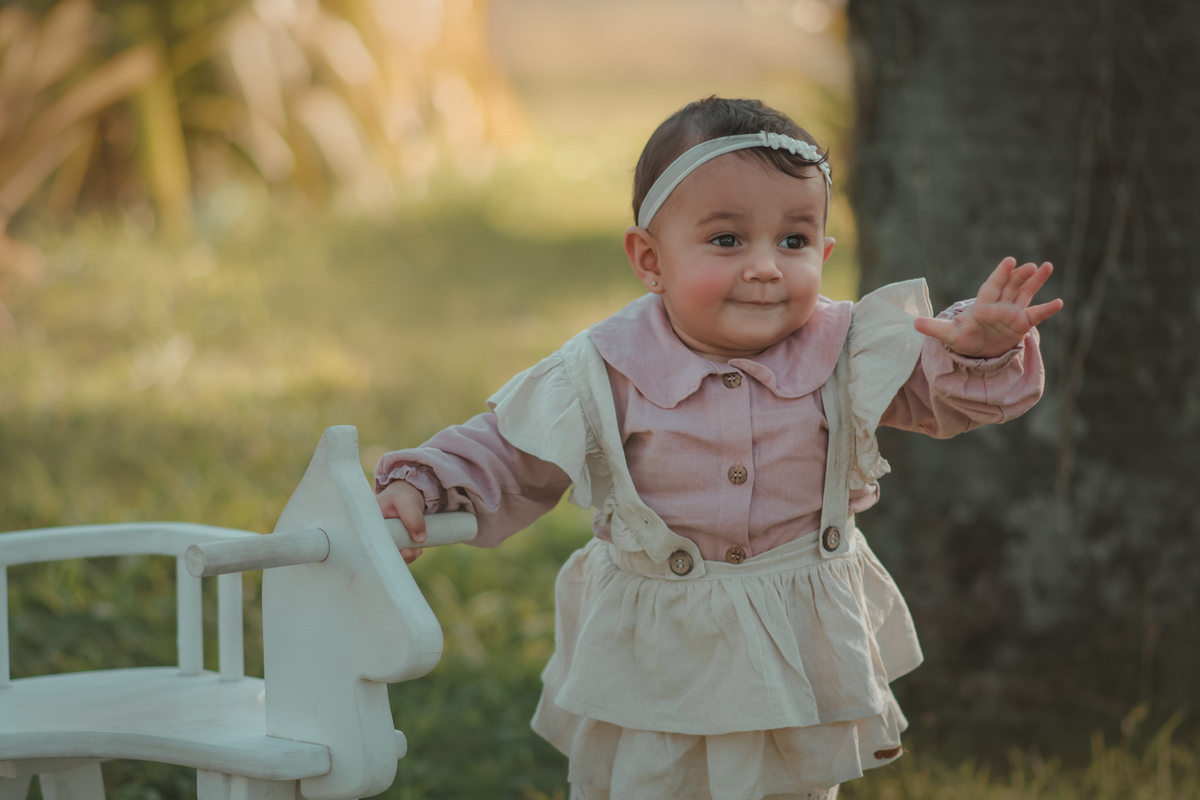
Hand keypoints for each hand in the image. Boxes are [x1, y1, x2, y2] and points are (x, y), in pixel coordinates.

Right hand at [376, 480, 426, 563]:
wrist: (408, 493)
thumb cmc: (403, 495)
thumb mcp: (406, 501)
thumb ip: (412, 517)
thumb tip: (420, 540)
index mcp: (369, 522)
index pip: (373, 541)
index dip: (385, 551)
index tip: (402, 551)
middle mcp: (374, 532)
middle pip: (382, 551)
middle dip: (397, 556)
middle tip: (411, 552)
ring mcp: (384, 537)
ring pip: (392, 554)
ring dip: (405, 557)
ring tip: (417, 551)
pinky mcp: (394, 540)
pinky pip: (399, 552)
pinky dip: (408, 554)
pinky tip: (417, 550)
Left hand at [914, 257, 1063, 357]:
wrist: (977, 351)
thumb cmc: (963, 338)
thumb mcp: (947, 334)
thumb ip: (933, 328)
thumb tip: (913, 323)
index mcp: (982, 304)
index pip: (992, 285)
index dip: (1001, 274)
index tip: (1009, 261)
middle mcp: (999, 305)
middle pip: (1011, 286)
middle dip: (1020, 275)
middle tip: (1031, 265)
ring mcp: (1012, 312)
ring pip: (1025, 293)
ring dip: (1035, 281)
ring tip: (1047, 266)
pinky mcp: (1022, 324)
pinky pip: (1036, 315)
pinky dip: (1047, 309)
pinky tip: (1059, 302)